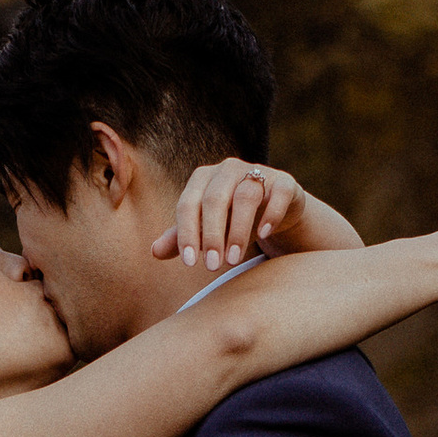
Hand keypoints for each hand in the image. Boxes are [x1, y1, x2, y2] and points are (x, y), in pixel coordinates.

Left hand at [153, 158, 309, 273]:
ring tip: (234, 259)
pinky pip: (278, 193)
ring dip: (238, 230)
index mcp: (202, 178)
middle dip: (212, 235)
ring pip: (245, 195)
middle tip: (212, 267)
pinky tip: (263, 235)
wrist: (274, 210)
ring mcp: (258, 172)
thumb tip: (154, 252)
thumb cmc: (230, 219)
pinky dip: (271, 214)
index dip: (187, 233)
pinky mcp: (284, 182)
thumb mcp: (204, 229)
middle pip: (215, 199)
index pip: (188, 204)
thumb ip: (181, 237)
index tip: (189, 263)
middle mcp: (228, 169)